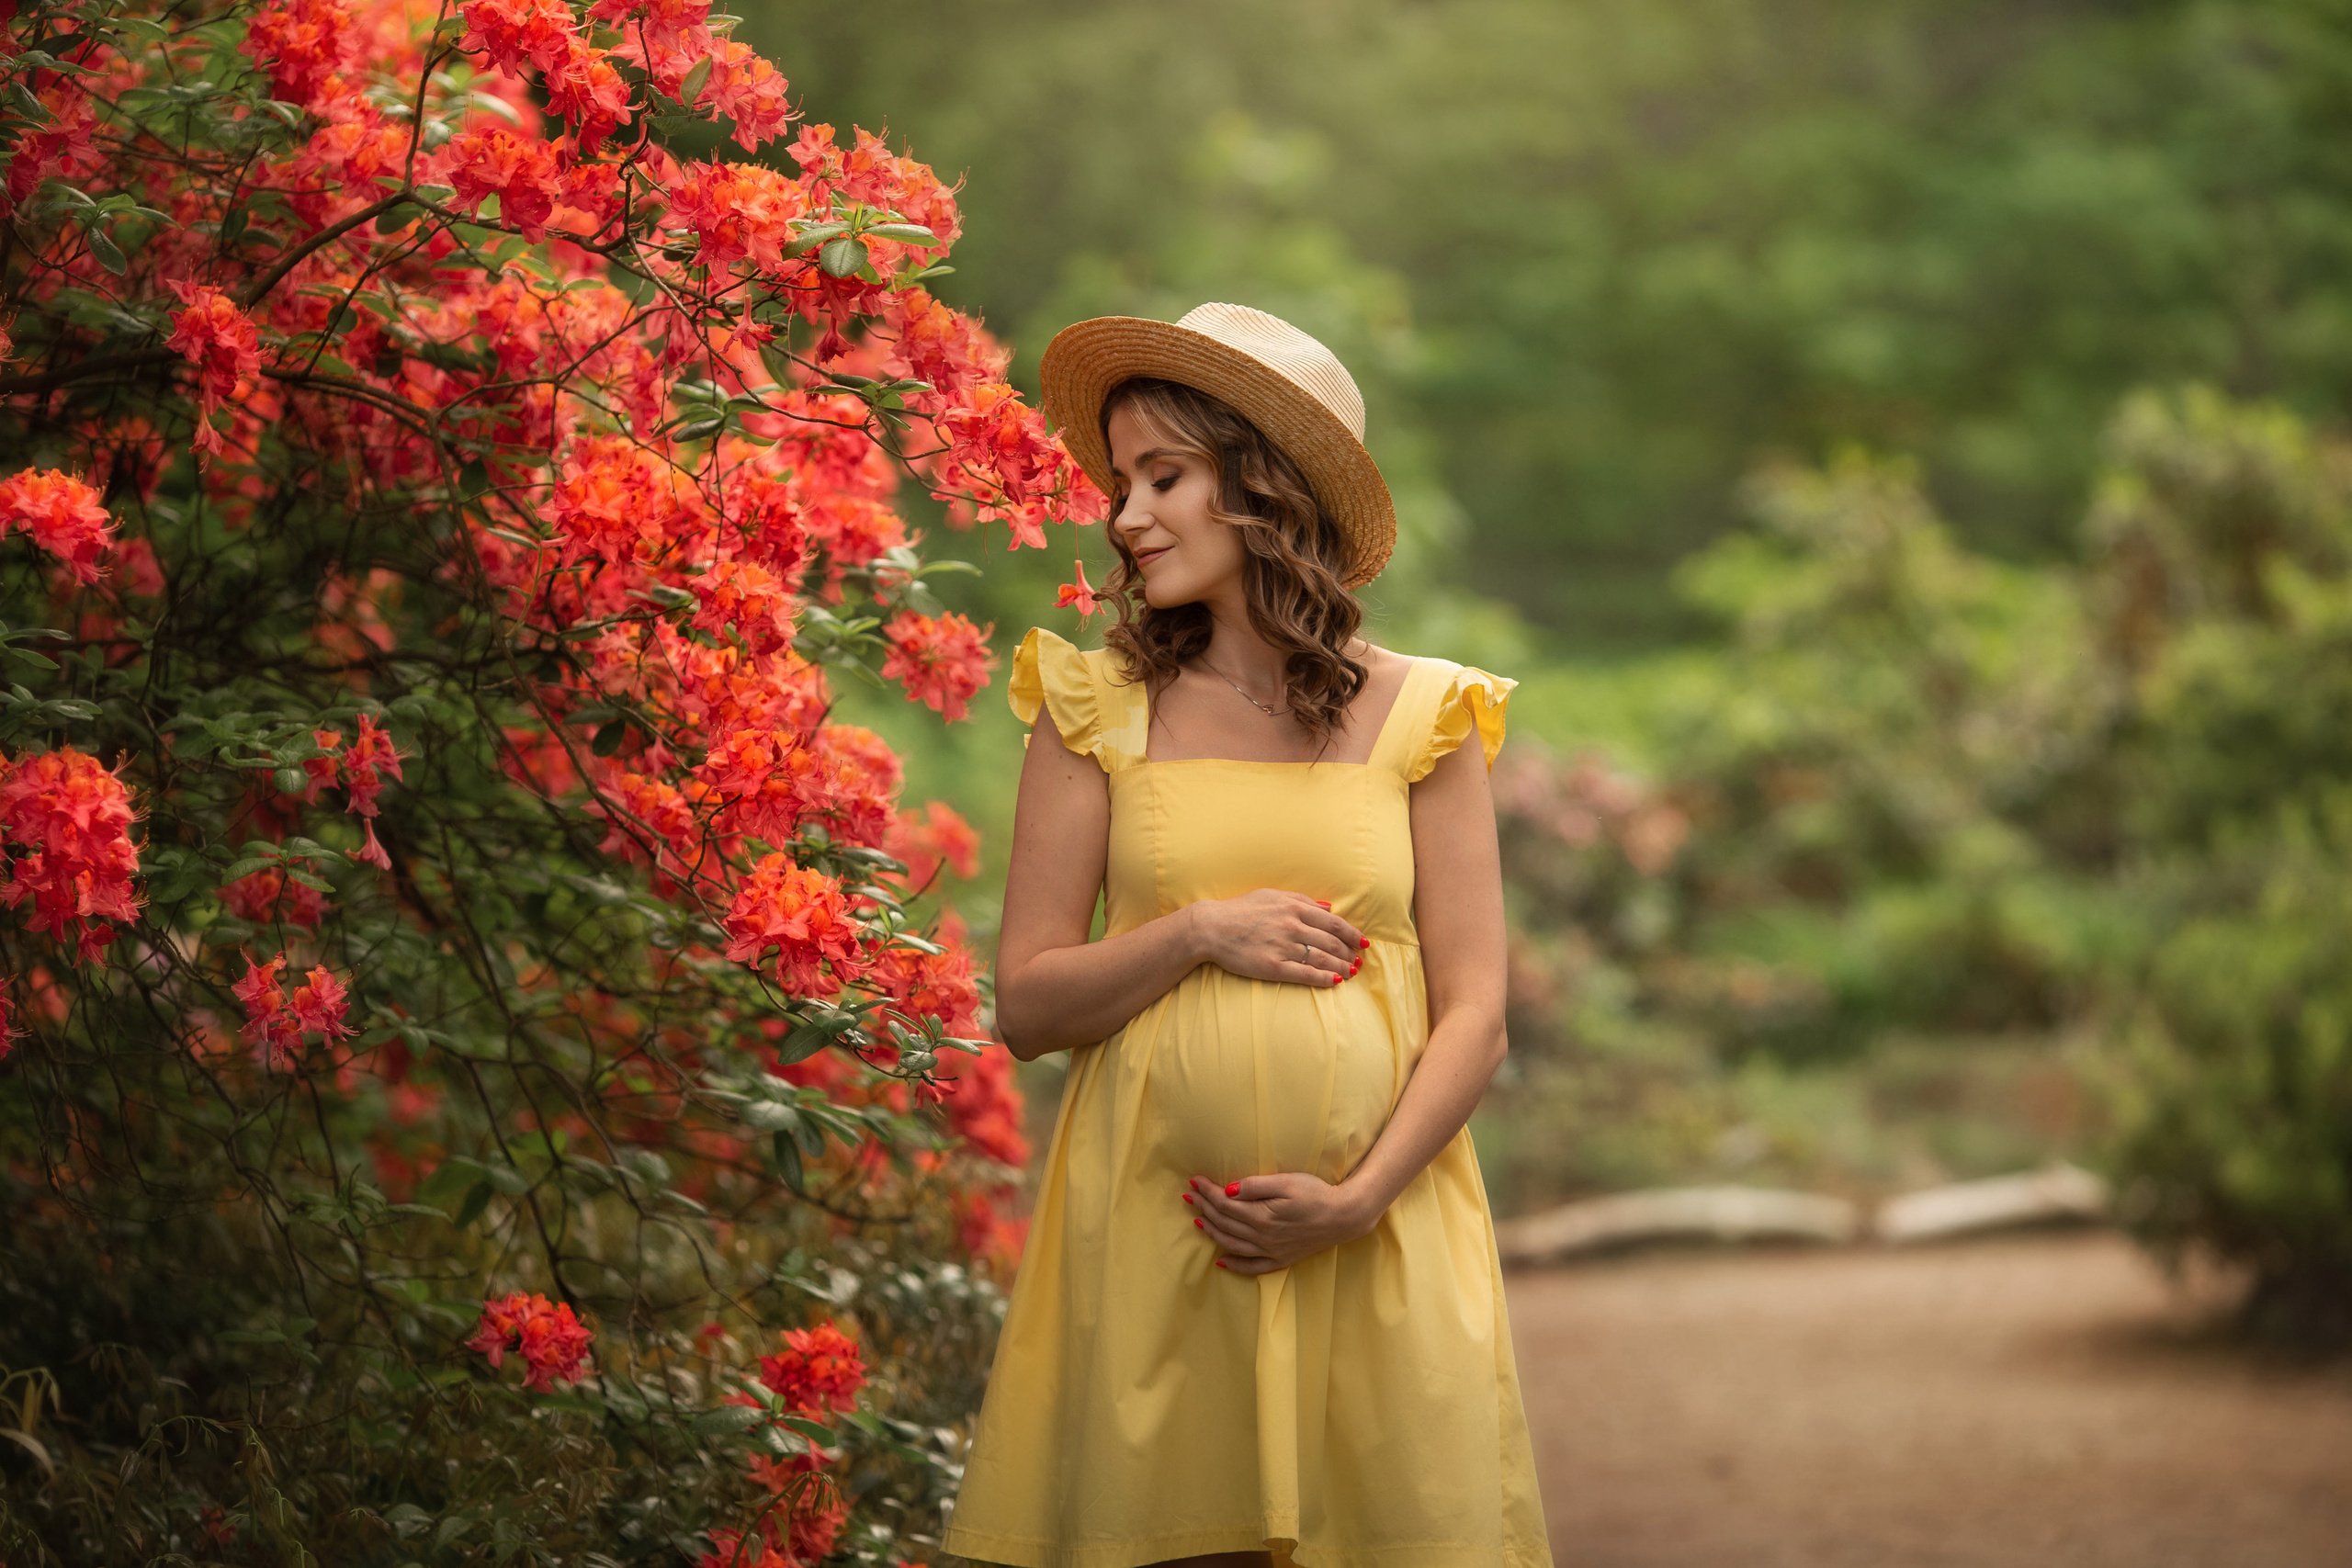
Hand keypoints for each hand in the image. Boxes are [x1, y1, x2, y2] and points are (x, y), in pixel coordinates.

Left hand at [1183, 1171, 1377, 1273]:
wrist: (1344, 1216)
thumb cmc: (1317, 1194)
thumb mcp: (1287, 1182)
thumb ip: (1255, 1186)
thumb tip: (1228, 1189)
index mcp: (1261, 1217)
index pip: (1225, 1203)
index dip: (1207, 1192)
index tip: (1194, 1181)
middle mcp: (1262, 1237)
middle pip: (1225, 1223)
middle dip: (1204, 1208)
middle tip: (1188, 1197)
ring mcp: (1271, 1251)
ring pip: (1233, 1244)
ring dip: (1212, 1233)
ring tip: (1198, 1221)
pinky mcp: (1281, 1259)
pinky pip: (1252, 1267)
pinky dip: (1234, 1265)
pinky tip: (1221, 1261)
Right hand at [1187, 889, 1365, 988]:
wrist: (1211, 927)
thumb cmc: (1241, 909)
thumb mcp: (1272, 895)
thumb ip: (1302, 900)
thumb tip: (1329, 907)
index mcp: (1294, 908)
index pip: (1334, 923)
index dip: (1352, 934)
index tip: (1363, 942)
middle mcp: (1293, 926)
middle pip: (1332, 942)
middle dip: (1349, 953)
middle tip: (1359, 960)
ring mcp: (1283, 947)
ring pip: (1322, 959)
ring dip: (1341, 966)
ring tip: (1352, 972)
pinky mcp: (1273, 966)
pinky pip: (1305, 974)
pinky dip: (1323, 978)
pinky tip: (1335, 981)